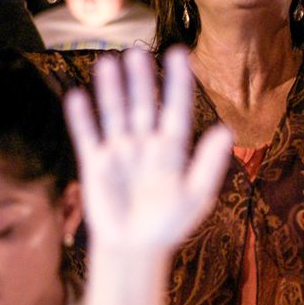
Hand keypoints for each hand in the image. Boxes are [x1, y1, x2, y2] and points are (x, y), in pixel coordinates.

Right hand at [64, 48, 231, 259]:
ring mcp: (120, 151)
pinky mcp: (96, 164)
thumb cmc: (169, 223)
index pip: (177, 108)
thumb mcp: (195, 195)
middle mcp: (145, 142)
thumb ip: (209, 164)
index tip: (179, 54)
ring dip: (111, 90)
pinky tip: (77, 95)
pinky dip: (82, 118)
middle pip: (143, 105)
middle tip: (137, 55)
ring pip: (115, 113)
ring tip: (108, 63)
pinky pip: (88, 136)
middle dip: (141, 81)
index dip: (178, 82)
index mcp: (173, 148)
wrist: (135, 249)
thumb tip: (226, 130)